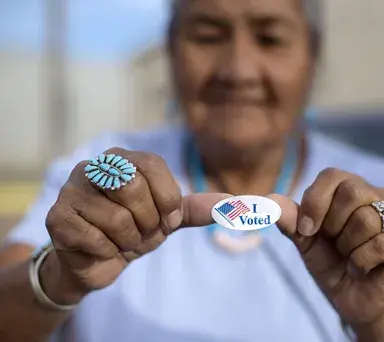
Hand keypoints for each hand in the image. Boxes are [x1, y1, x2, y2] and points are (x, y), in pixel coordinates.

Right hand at [44, 148, 228, 303]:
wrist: (96, 261)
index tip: (169, 219)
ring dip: (128, 241)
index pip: (153, 165)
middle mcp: (94, 166)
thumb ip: (197, 207)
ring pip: (116, 218)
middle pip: (132, 187)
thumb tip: (238, 202)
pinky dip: (107, 251)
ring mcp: (71, 190)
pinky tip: (100, 248)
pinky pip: (94, 238)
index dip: (167, 198)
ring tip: (121, 240)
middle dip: (147, 221)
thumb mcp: (168, 218)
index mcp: (124, 158)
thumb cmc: (134, 230)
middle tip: (142, 231)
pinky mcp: (56, 217)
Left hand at [273, 168, 383, 325]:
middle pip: (351, 191)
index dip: (314, 201)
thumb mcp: (305, 241)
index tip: (306, 230)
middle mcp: (377, 196)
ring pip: (366, 219)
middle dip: (332, 225)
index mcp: (350, 189)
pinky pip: (380, 244)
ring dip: (347, 247)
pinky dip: (361, 262)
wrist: (353, 300)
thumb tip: (270, 200)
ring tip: (349, 256)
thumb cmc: (331, 263)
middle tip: (334, 243)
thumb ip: (290, 220)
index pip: (331, 175)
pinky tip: (360, 268)